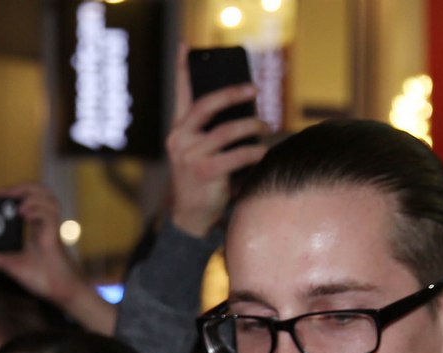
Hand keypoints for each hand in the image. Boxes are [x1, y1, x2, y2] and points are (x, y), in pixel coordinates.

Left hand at [0, 182, 87, 310]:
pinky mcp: (55, 238)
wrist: (60, 292)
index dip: (18, 191)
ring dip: (31, 195)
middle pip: (42, 192)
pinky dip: (37, 211)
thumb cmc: (42, 278)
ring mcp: (52, 229)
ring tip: (14, 203)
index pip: (32, 198)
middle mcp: (46, 224)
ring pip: (49, 199)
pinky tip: (23, 214)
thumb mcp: (12, 266)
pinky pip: (50, 216)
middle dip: (23, 186)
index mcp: (37, 227)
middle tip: (3, 193)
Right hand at [166, 48, 268, 238]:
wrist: (190, 217)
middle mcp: (179, 140)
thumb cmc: (202, 180)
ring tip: (264, 126)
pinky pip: (239, 154)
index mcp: (178, 131)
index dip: (182, 69)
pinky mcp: (205, 172)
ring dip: (252, 126)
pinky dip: (256, 151)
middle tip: (254, 89)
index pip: (180, 94)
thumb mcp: (201, 151)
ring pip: (228, 131)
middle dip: (233, 94)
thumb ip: (212, 130)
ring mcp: (190, 156)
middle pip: (206, 105)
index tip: (185, 45)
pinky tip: (264, 152)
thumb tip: (246, 110)